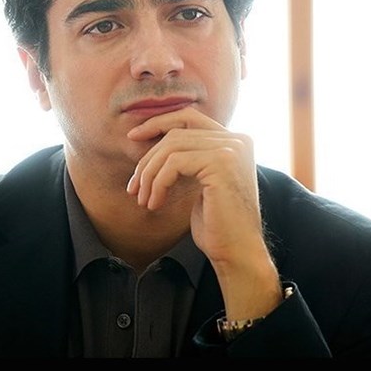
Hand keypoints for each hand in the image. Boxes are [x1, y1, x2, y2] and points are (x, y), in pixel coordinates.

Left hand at [126, 106, 282, 319]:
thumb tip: (151, 139)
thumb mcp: (201, 182)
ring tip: (143, 199)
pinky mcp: (221, 163)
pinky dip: (158, 183)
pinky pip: (174, 163)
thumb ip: (188, 158)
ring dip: (150, 174)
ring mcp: (231, 149)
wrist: (237, 252)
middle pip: (176, 133)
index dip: (158, 123)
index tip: (133, 137)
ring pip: (171, 148)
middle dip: (148, 158)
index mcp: (235, 141)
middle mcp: (237, 139)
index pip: (188, 117)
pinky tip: (155, 203)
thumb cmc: (217, 224)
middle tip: (133, 186)